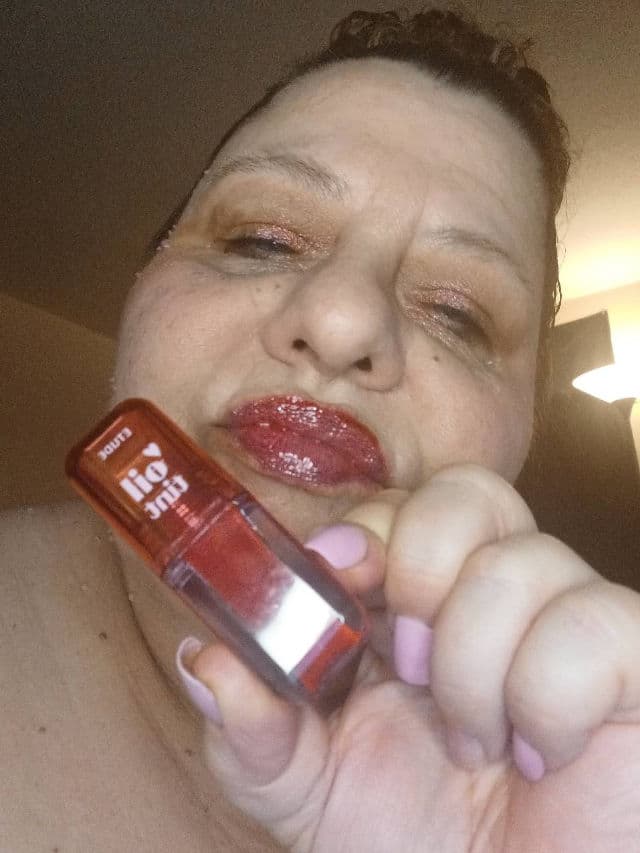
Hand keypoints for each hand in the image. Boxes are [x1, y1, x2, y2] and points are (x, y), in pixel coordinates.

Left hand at [181, 465, 639, 851]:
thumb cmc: (415, 844)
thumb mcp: (308, 792)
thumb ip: (251, 732)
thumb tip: (202, 660)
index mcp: (414, 606)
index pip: (400, 507)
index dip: (368, 524)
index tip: (337, 571)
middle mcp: (492, 594)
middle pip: (471, 491)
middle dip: (425, 564)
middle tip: (407, 660)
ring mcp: (566, 621)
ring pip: (527, 560)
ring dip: (476, 664)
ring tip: (473, 742)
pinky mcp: (629, 658)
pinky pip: (597, 623)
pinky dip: (548, 699)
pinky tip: (539, 753)